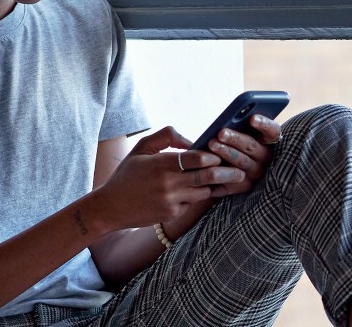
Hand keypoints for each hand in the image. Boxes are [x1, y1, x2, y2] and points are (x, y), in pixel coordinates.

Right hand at [95, 127, 245, 229]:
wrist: (111, 207)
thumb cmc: (127, 173)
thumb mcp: (142, 148)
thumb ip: (167, 137)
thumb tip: (191, 140)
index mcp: (162, 163)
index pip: (196, 158)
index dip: (212, 155)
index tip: (221, 153)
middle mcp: (168, 183)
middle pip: (206, 177)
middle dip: (226, 173)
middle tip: (240, 170)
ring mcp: (171, 201)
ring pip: (203, 192)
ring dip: (214, 186)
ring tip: (229, 180)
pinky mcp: (171, 214)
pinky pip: (192, 203)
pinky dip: (196, 196)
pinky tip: (202, 191)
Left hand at [205, 114, 281, 196]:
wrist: (228, 169)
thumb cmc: (235, 142)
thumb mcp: (242, 132)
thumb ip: (241, 123)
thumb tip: (232, 117)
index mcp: (269, 141)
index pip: (272, 131)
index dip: (263, 125)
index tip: (252, 118)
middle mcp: (265, 157)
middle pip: (252, 146)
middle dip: (236, 138)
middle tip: (221, 133)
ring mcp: (256, 173)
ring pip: (242, 162)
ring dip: (227, 152)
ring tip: (212, 144)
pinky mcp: (244, 186)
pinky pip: (233, 180)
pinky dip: (220, 172)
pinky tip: (210, 167)